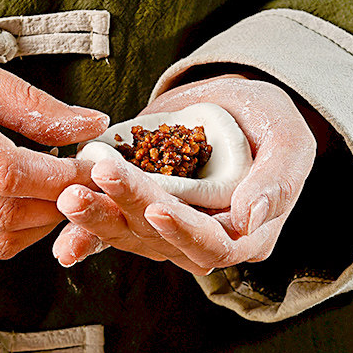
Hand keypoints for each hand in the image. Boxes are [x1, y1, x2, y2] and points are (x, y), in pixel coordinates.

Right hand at [0, 17, 107, 258]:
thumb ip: (29, 103)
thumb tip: (90, 126)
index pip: (5, 170)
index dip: (58, 179)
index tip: (90, 170)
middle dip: (55, 206)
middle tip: (85, 189)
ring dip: (38, 227)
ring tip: (60, 198)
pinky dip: (8, 231)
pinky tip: (27, 208)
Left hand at [52, 75, 316, 274]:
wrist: (234, 108)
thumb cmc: (268, 123)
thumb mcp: (288, 140)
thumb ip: (278, 180)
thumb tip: (251, 217)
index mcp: (246, 235)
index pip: (214, 245)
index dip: (185, 230)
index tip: (158, 206)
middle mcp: (203, 242)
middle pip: (163, 239)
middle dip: (130, 209)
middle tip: (102, 176)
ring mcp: (167, 232)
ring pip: (132, 236)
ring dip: (98, 219)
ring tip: (71, 194)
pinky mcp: (139, 217)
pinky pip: (111, 233)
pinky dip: (85, 237)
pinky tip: (63, 243)